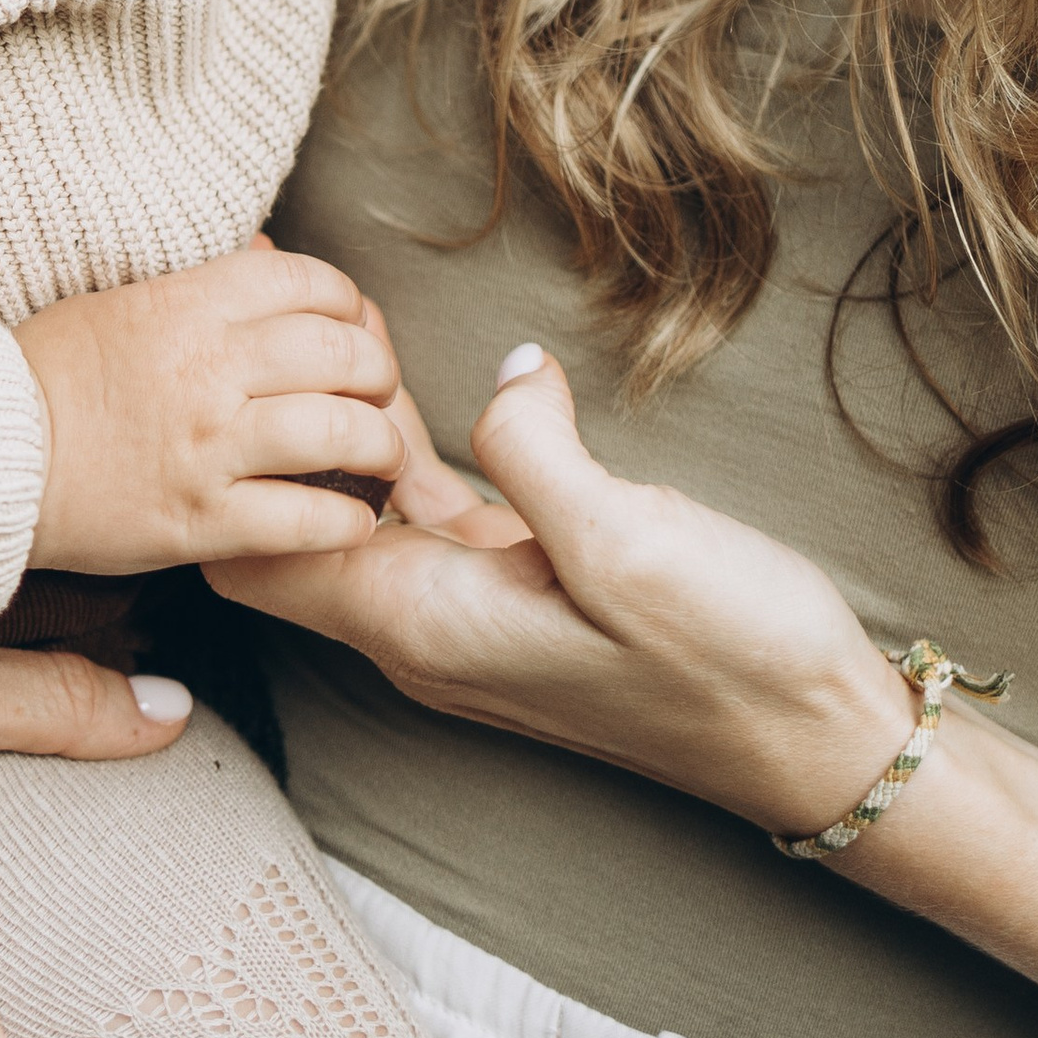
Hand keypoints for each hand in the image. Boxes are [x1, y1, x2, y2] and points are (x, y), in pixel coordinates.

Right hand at [12, 242, 404, 570]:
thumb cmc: (46, 375)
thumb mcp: (122, 302)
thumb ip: (198, 290)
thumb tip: (264, 262)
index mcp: (189, 303)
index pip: (309, 282)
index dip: (349, 303)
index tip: (352, 325)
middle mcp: (211, 368)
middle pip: (343, 353)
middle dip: (379, 373)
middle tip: (378, 394)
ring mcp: (210, 447)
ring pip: (341, 433)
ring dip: (382, 447)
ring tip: (382, 458)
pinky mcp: (203, 521)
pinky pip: (307, 519)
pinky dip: (348, 521)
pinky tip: (354, 520)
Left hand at [205, 342, 906, 839]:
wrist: (814, 735)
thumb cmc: (728, 658)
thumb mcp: (629, 546)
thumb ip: (534, 452)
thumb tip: (499, 370)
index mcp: (422, 624)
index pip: (247, 555)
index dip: (224, 456)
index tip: (228, 353)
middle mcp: (421, 626)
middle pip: (282, 522)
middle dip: (261, 421)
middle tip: (267, 302)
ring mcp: (464, 607)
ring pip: (347, 506)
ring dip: (326, 419)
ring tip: (312, 311)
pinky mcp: (513, 583)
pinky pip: (415, 507)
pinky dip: (392, 439)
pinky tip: (400, 369)